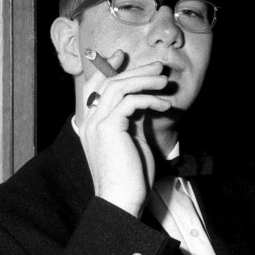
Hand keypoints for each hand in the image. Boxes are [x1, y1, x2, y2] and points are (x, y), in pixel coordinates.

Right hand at [78, 50, 171, 217]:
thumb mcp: (132, 141)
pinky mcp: (109, 128)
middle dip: (134, 70)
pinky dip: (149, 99)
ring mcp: (96, 123)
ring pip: (118, 86)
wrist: (121, 199)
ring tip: (164, 81)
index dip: (106, 68)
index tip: (121, 56)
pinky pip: (129, 101)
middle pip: (108, 81)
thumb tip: (144, 103)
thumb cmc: (130, 176)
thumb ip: (133, 120)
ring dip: (144, 80)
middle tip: (156, 66)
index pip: (94, 86)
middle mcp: (89, 120)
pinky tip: (164, 106)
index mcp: (91, 124)